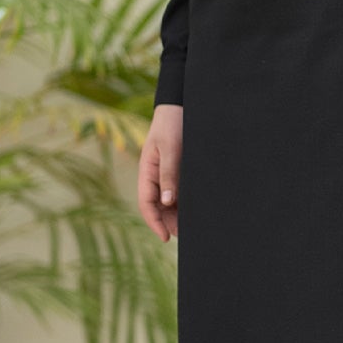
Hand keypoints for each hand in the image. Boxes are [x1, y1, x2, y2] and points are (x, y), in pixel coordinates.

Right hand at [139, 103, 182, 241]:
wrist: (181, 105)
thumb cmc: (172, 124)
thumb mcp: (170, 149)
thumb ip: (168, 174)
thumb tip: (166, 202)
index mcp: (147, 171)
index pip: (146, 203)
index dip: (154, 222)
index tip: (165, 237)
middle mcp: (155, 176)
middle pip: (158, 206)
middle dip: (168, 223)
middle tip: (185, 236)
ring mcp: (166, 174)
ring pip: (169, 201)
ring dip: (177, 215)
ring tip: (192, 227)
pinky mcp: (179, 170)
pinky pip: (179, 191)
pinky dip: (185, 203)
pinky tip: (196, 210)